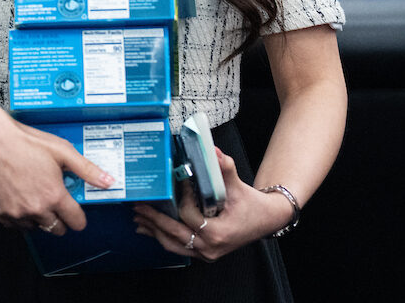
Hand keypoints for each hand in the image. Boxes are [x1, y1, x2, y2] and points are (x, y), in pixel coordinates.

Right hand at [0, 118, 114, 236]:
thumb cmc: (24, 142)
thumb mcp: (62, 151)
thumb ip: (86, 169)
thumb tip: (107, 181)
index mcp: (54, 195)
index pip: (76, 223)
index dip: (79, 216)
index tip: (75, 210)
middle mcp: (36, 208)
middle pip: (58, 229)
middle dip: (61, 217)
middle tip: (54, 198)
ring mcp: (17, 212)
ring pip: (37, 228)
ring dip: (40, 217)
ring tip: (36, 194)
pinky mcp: (1, 212)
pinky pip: (17, 225)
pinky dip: (21, 216)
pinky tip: (21, 198)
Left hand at [132, 148, 288, 261]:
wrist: (266, 220)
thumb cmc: (252, 205)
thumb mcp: (239, 186)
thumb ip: (224, 169)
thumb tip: (212, 151)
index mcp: (218, 233)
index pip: (189, 216)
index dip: (181, 198)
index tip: (177, 183)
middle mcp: (210, 248)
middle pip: (174, 234)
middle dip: (154, 219)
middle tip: (138, 206)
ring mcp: (206, 253)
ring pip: (173, 245)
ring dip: (154, 231)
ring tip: (138, 219)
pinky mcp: (204, 253)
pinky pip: (179, 247)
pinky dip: (164, 237)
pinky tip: (150, 230)